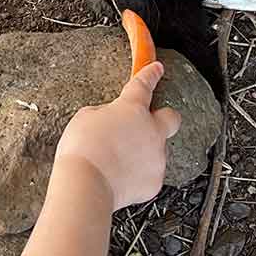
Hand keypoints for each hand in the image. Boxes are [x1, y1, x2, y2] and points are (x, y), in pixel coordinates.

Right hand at [54, 62, 181, 210]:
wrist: (87, 186)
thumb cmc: (83, 151)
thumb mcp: (85, 118)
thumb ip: (105, 115)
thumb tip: (111, 120)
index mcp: (132, 108)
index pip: (145, 84)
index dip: (151, 74)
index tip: (156, 69)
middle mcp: (151, 130)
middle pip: (172, 117)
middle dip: (164, 116)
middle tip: (150, 122)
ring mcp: (156, 157)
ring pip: (157, 149)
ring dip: (142, 151)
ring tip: (117, 160)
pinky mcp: (154, 180)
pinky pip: (149, 173)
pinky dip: (138, 174)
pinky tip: (119, 177)